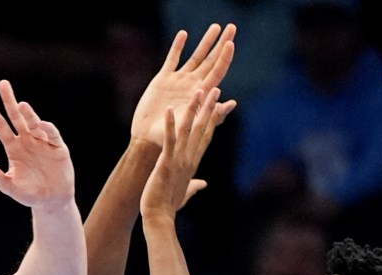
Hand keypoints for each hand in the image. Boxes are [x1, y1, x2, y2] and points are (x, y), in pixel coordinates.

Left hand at [0, 79, 74, 209]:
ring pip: (34, 123)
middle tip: (2, 84)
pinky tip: (41, 124)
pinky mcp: (58, 148)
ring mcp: (43, 142)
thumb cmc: (29, 194)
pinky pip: (52, 135)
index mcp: (13, 147)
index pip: (1, 126)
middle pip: (16, 117)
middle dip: (9, 100)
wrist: (51, 202)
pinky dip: (47, 129)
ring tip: (21, 105)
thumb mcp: (9, 185)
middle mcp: (27, 141)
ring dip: (28, 114)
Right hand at [131, 23, 236, 146]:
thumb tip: (232, 103)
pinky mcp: (163, 80)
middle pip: (211, 60)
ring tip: (216, 27)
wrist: (149, 139)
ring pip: (195, 56)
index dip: (225, 57)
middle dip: (221, 44)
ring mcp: (178, 81)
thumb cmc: (173, 138)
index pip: (217, 72)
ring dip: (205, 42)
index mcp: (201, 95)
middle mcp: (192, 85)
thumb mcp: (195, 126)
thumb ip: (213, 114)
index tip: (231, 43)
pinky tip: (183, 34)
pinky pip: (172, 59)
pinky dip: (177, 47)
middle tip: (231, 27)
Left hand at [140, 87, 227, 223]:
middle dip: (209, 109)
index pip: (206, 137)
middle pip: (202, 129)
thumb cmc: (170, 206)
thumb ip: (194, 186)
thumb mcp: (185, 193)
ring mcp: (179, 160)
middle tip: (215, 89)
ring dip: (193, 110)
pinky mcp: (166, 163)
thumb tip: (202, 185)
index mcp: (193, 163)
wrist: (160, 217)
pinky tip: (170, 110)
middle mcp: (189, 159)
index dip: (212, 120)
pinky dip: (170, 125)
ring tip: (198, 91)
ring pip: (188, 130)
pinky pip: (169, 141)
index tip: (219, 106)